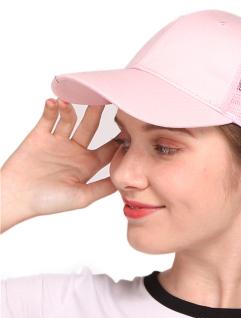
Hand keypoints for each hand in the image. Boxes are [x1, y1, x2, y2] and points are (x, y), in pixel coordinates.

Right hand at [1, 98, 119, 219]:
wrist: (17, 197)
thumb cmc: (49, 201)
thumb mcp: (82, 197)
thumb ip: (103, 187)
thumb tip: (124, 179)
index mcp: (88, 165)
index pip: (109, 148)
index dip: (119, 138)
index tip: (129, 126)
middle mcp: (75, 151)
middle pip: (91, 128)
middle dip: (98, 114)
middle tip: (106, 99)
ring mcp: (58, 142)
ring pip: (70, 119)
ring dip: (73, 109)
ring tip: (76, 99)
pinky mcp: (40, 136)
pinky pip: (48, 118)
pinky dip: (51, 109)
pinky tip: (55, 102)